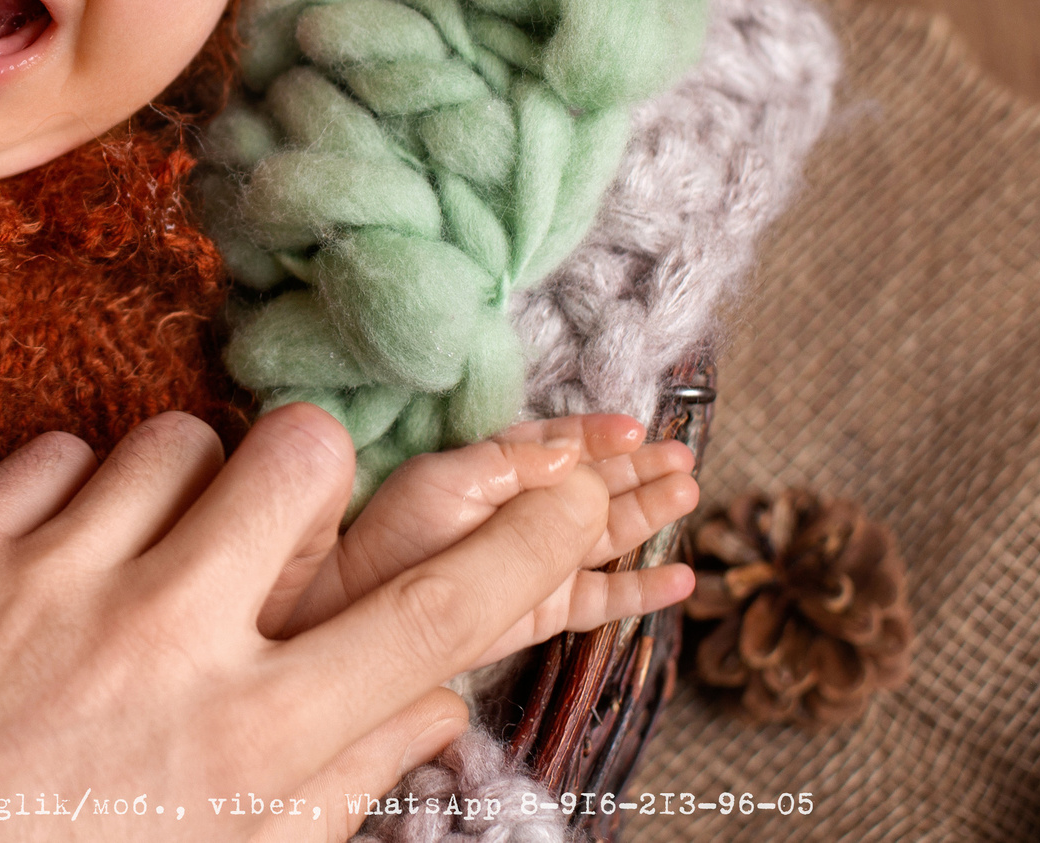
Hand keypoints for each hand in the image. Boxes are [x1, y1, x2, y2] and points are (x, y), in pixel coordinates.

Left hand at [0, 405, 650, 840]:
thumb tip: (437, 706)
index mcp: (255, 746)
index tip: (577, 490)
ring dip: (180, 486)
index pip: (442, 610)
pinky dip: (65, 495)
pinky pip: (56, 448)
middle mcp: (169, 646)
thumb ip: (334, 780)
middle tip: (264, 530)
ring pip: (179, 436)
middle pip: (307, 455)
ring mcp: (55, 585)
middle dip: (305, 474)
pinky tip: (49, 566)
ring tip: (141, 561)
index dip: (537, 537)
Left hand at [262, 413, 699, 663]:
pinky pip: (598, 599)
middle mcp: (516, 513)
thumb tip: (573, 455)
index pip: (557, 445)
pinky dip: (639, 591)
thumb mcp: (442, 483)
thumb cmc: (387, 538)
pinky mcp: (535, 612)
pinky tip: (679, 580)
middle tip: (684, 455)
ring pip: (602, 535)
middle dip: (636, 470)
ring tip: (689, 493)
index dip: (596, 435)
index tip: (636, 427)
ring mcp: (528, 562)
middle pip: (590, 486)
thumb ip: (507, 467)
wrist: (350, 612)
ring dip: (646, 516)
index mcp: (493, 471)